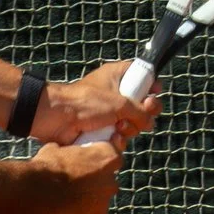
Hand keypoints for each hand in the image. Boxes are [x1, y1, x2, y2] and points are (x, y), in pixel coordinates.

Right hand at [25, 137, 125, 213]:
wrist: (39, 191)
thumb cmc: (49, 165)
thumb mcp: (57, 148)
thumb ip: (70, 151)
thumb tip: (63, 151)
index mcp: (107, 159)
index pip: (113, 158)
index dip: (99, 161)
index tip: (87, 162)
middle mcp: (110, 185)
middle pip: (106, 185)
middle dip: (93, 185)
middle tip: (74, 183)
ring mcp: (100, 208)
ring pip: (95, 206)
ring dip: (84, 203)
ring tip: (63, 200)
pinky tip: (57, 213)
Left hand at [28, 60, 158, 145]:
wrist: (57, 119)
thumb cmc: (85, 103)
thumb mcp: (120, 103)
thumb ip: (141, 111)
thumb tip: (148, 122)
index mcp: (117, 76)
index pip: (141, 74)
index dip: (150, 82)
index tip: (155, 91)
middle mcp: (114, 93)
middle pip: (141, 104)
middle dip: (143, 113)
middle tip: (141, 115)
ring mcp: (108, 113)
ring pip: (132, 123)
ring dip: (129, 128)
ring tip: (117, 127)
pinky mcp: (102, 130)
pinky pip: (120, 136)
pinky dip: (118, 139)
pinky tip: (112, 137)